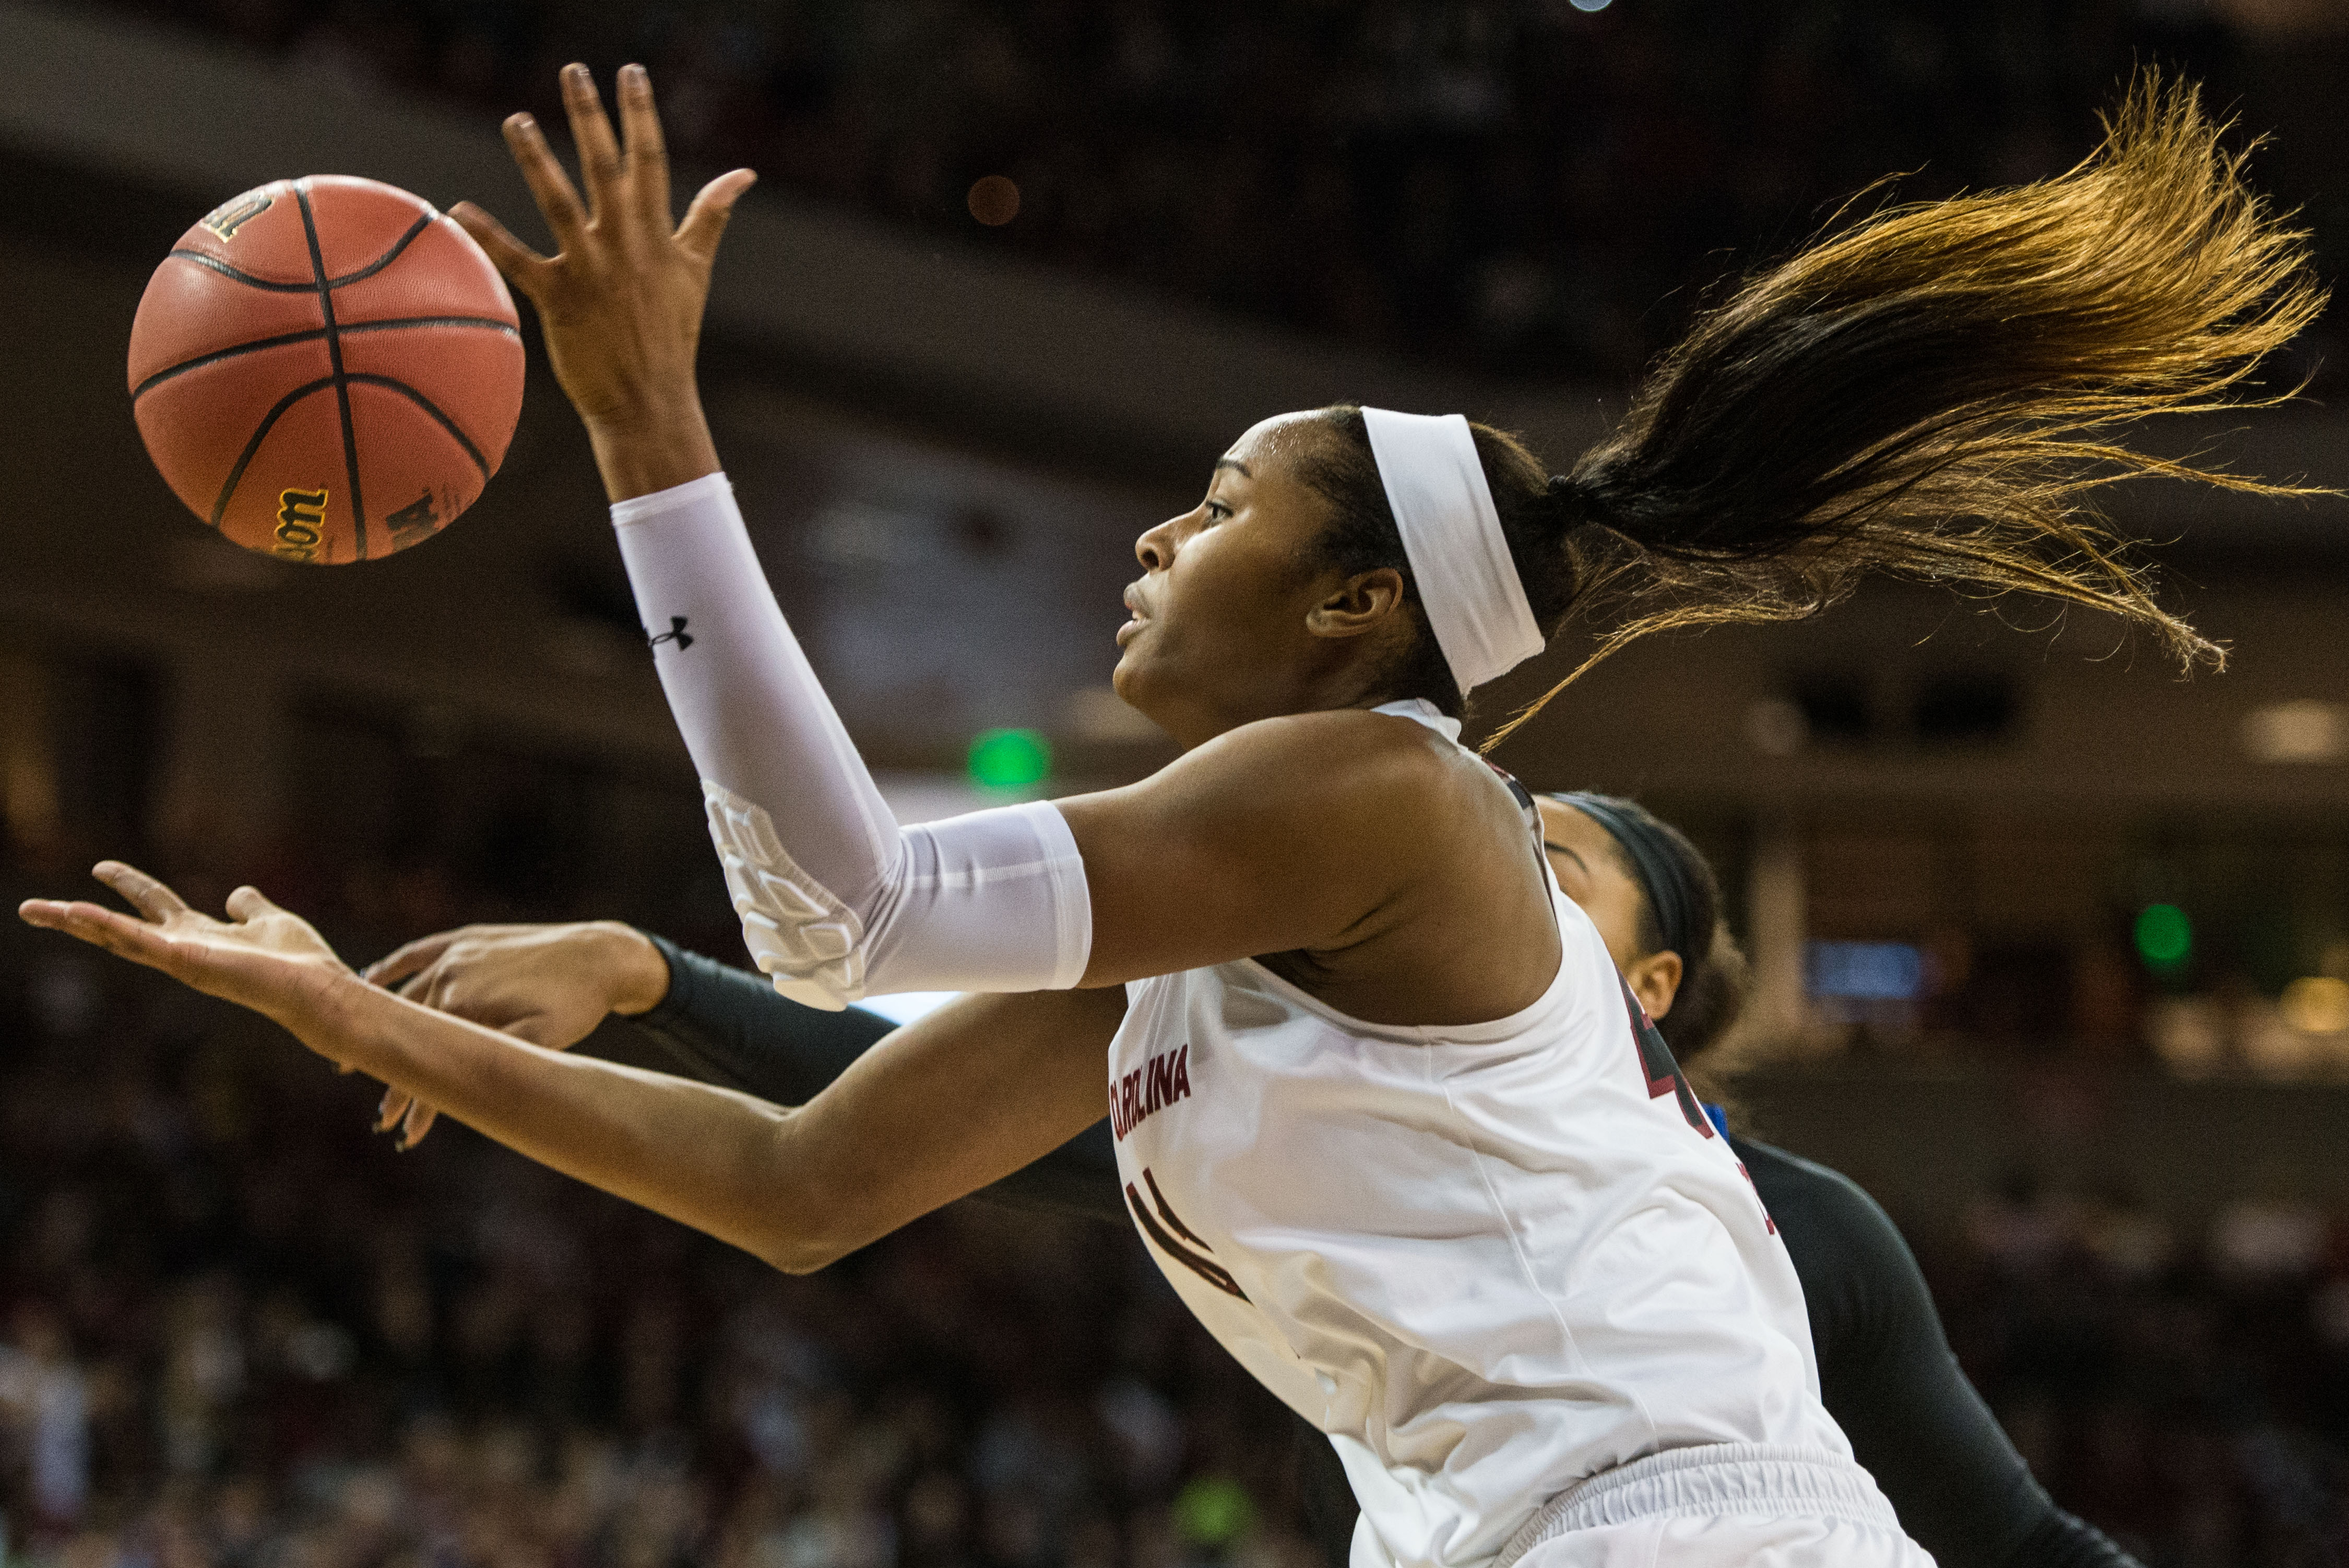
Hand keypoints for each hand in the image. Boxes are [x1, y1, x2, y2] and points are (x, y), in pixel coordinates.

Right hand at [18, 863, 356, 1038]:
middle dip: (78, 917)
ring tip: (37, 911)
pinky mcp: (187, 963)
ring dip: (78, 923)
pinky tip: (77, 913)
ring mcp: (181, 958)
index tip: (100, 867)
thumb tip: (236, 892)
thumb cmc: (299, 962)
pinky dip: (107, 927)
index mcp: (200, 936)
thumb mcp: (270, 920)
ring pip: (119, 938)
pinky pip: (139, 942)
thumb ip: (249, 907)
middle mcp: (183, 948)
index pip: (154, 907)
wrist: (317, 989)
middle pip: (120, 927)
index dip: (129, 885)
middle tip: (32, 908)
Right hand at [360, 921, 670, 1147]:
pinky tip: (366, 982)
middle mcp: (449, 975)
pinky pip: (414, 954)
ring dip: (383, 1032)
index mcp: (462, 1003)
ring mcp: (454, 954)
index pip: (427, 1062)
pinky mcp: (464, 939)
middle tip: (383, 1120)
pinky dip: (387, 970)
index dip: (414, 1103)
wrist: (601, 954)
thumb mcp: (540, 1040)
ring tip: (355, 1063)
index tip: (404, 1136)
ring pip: (405, 999)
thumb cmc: (575, 1005)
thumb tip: (459, 1090)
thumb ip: (495, 1060)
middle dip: (396, 1081)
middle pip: (411, 1036)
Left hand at [450, 63, 755, 498]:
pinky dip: (489, 236)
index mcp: (656, 234)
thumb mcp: (696, 269)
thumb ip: (712, 215)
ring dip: (536, 159)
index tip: (630, 73)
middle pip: (605, 167)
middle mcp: (625, 244)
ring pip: (560, 203)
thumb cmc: (671, 334)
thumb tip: (744, 174)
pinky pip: (519, 261)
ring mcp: (592, 270)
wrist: (650, 400)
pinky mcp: (560, 299)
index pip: (650, 161)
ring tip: (515, 120)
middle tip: (573, 71)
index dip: (640, 114)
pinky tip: (459, 210)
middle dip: (590, 116)